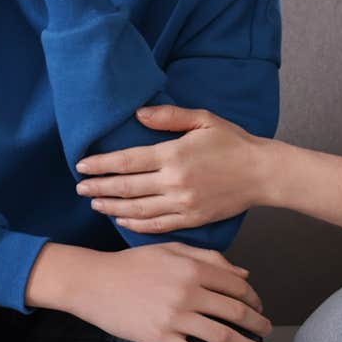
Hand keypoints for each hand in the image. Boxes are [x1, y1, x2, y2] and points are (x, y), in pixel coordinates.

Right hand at [35, 242, 271, 341]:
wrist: (94, 283)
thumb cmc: (132, 264)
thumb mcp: (170, 249)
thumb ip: (209, 258)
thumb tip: (244, 275)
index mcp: (193, 268)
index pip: (237, 286)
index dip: (255, 299)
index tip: (260, 308)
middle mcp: (188, 292)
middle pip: (236, 312)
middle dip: (258, 325)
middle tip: (267, 332)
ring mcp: (175, 318)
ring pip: (223, 337)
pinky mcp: (161, 340)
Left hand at [75, 106, 270, 232]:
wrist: (262, 173)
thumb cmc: (233, 142)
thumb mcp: (203, 119)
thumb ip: (169, 116)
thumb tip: (138, 115)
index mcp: (174, 154)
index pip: (127, 161)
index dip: (100, 164)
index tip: (81, 166)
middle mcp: (174, 182)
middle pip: (126, 187)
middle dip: (99, 187)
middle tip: (79, 188)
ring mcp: (183, 204)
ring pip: (137, 209)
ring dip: (112, 207)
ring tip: (94, 204)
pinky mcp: (192, 219)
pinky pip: (157, 226)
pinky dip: (136, 225)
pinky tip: (122, 220)